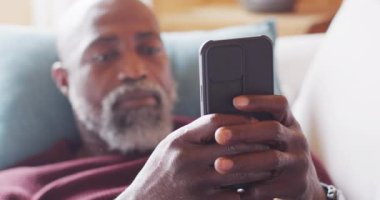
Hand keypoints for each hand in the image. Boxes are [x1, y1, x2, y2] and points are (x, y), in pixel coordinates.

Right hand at [118, 114, 272, 199]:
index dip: (238, 120)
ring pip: (240, 171)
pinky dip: (248, 192)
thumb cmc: (159, 174)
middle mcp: (186, 161)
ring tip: (270, 165)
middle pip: (233, 144)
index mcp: (178, 142)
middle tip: (271, 142)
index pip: (215, 122)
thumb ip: (194, 135)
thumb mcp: (169, 148)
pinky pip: (236, 196)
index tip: (253, 122)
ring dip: (259, 168)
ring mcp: (195, 185)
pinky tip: (256, 189)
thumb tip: (227, 124)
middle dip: (256, 143)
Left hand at [213, 95, 325, 199]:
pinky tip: (230, 187)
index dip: (259, 101)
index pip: (279, 105)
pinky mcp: (295, 185)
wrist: (302, 183)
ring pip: (271, 160)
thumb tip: (217, 121)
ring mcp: (298, 162)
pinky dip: (249, 187)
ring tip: (219, 164)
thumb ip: (253, 126)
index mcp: (289, 122)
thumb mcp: (272, 135)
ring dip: (243, 162)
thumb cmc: (275, 151)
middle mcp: (297, 139)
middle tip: (219, 136)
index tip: (235, 101)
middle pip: (272, 130)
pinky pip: (270, 186)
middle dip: (244, 132)